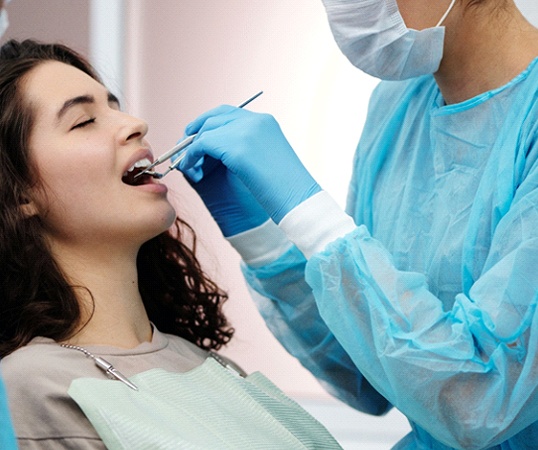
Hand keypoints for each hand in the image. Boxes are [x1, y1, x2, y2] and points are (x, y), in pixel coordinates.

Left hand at [179, 106, 320, 223]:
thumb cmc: (286, 189)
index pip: (230, 113)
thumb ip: (247, 149)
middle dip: (197, 131)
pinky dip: (191, 156)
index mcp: (265, 122)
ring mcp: (245, 131)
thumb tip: (222, 152)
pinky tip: (190, 169)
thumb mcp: (267, 160)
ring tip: (187, 163)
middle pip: (215, 117)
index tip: (198, 136)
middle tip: (185, 147)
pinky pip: (201, 145)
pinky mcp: (235, 146)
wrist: (298, 200)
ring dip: (192, 147)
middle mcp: (254, 121)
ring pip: (206, 131)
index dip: (211, 123)